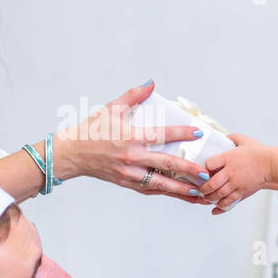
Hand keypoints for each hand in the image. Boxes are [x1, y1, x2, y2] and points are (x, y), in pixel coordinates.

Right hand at [55, 80, 211, 203]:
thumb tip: (151, 83)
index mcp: (130, 137)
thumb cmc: (91, 130)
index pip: (162, 135)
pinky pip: (148, 190)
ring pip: (160, 184)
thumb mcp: (111, 109)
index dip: (182, 133)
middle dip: (188, 169)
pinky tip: (178, 194)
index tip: (199, 133)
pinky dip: (164, 192)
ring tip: (198, 193)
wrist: (71, 153)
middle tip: (206, 172)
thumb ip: (133, 95)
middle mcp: (131, 157)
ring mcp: (128, 173)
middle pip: (166, 164)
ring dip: (180, 189)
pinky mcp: (125, 183)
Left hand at [197, 133, 272, 213]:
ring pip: (218, 195)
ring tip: (207, 197)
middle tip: (200, 189)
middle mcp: (231, 172)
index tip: (203, 169)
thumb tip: (221, 137)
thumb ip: (231, 137)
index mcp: (229, 158)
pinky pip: (229, 202)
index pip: (209, 164)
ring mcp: (237, 184)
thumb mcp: (243, 140)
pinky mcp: (242, 192)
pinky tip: (216, 206)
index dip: (204, 167)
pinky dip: (220, 206)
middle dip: (203, 188)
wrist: (271, 165)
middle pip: (211, 184)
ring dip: (209, 198)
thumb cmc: (258, 152)